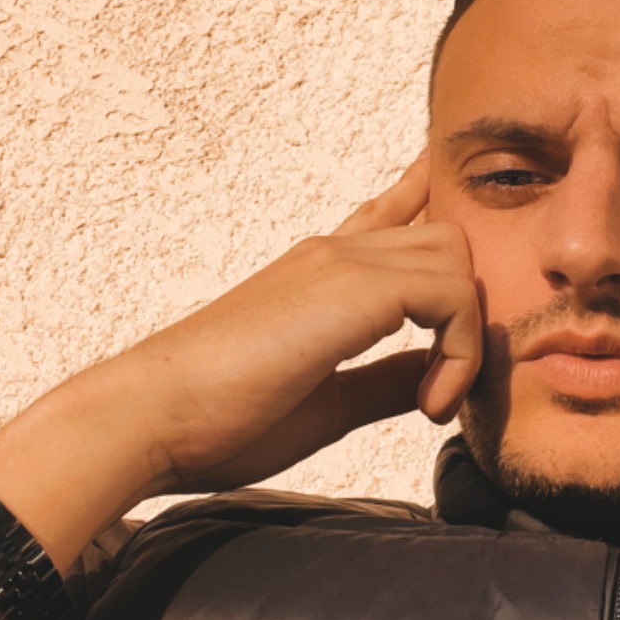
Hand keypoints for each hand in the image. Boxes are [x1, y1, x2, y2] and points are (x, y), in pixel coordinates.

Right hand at [124, 153, 480, 490]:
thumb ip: (382, 381)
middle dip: (469, 304)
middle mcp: (334, 253)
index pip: (391, 215)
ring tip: (431, 402)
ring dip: (465, 332)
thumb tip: (432, 375)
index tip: (450, 199)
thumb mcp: (324, 402)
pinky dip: (457, 350)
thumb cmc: (215, 420)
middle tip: (447, 385)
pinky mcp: (353, 286)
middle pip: (446, 238)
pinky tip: (428, 403)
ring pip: (457, 256)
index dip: (429, 205)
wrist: (150, 415)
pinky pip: (450, 292)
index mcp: (318, 272)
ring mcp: (342, 262)